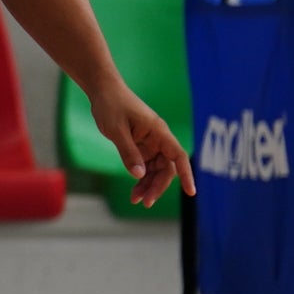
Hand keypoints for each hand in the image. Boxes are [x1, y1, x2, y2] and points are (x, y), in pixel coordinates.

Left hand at [91, 80, 194, 207]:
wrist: (102, 91)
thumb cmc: (110, 105)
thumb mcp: (116, 130)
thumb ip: (128, 152)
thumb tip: (139, 175)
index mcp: (159, 132)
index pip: (179, 156)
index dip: (186, 174)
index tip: (191, 192)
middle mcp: (158, 139)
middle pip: (166, 168)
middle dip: (158, 186)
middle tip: (146, 203)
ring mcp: (150, 143)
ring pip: (156, 170)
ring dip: (148, 186)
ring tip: (136, 200)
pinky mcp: (140, 146)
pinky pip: (145, 166)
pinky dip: (140, 178)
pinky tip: (135, 191)